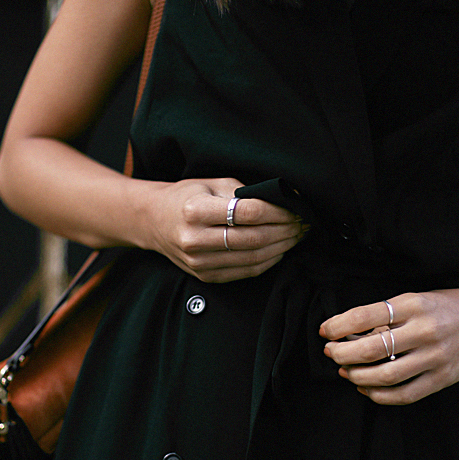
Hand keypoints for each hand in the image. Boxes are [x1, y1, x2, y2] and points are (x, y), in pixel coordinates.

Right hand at [140, 178, 305, 282]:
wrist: (154, 222)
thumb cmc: (187, 197)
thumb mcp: (211, 183)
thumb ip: (244, 192)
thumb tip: (283, 199)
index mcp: (195, 210)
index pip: (249, 212)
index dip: (278, 211)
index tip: (296, 208)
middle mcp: (195, 239)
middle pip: (254, 238)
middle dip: (286, 230)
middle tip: (304, 222)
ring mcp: (199, 262)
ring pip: (254, 258)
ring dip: (282, 247)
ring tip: (297, 235)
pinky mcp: (206, 276)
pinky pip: (247, 272)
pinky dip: (269, 261)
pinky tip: (280, 249)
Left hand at [319, 283, 458, 404]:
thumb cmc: (444, 306)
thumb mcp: (414, 299)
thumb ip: (385, 315)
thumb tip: (349, 334)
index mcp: (413, 305)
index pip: (364, 316)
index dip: (338, 325)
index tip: (325, 330)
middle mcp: (424, 331)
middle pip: (370, 349)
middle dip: (341, 353)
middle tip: (330, 352)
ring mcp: (435, 357)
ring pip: (385, 375)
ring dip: (356, 375)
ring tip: (345, 370)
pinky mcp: (443, 378)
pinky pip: (405, 394)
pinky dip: (379, 395)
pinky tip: (365, 388)